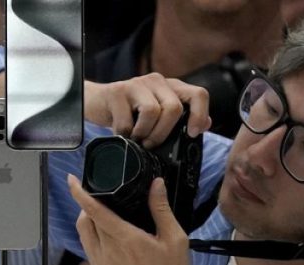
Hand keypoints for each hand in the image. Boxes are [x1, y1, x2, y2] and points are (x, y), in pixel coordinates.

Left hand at [68, 174, 192, 264]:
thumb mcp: (175, 239)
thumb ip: (162, 209)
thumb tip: (156, 185)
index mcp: (126, 238)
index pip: (94, 210)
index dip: (79, 192)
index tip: (72, 180)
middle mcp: (108, 249)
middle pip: (85, 219)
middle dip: (88, 204)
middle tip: (101, 197)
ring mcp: (100, 262)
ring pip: (83, 233)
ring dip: (87, 219)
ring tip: (101, 214)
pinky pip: (88, 246)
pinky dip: (91, 235)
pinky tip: (106, 235)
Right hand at [83, 74, 211, 147]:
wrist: (97, 103)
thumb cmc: (132, 113)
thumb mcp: (160, 116)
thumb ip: (183, 120)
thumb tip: (207, 124)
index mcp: (172, 87)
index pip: (199, 94)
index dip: (200, 115)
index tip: (193, 133)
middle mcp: (157, 81)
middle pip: (175, 108)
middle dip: (164, 133)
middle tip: (152, 144)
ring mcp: (136, 83)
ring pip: (153, 112)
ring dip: (145, 133)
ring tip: (138, 138)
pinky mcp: (117, 91)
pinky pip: (128, 120)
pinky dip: (126, 134)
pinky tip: (123, 133)